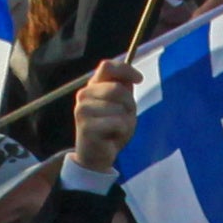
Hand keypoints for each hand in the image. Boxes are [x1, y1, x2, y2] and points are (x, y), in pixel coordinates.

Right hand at [67, 57, 138, 183]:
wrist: (96, 155)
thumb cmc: (110, 128)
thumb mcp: (121, 105)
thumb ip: (124, 89)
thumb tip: (133, 76)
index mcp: (92, 86)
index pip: (107, 66)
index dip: (126, 70)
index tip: (139, 79)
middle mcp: (84, 94)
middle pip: (117, 88)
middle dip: (129, 104)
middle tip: (125, 117)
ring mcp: (83, 110)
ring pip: (119, 107)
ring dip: (126, 120)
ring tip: (117, 129)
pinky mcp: (86, 126)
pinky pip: (117, 123)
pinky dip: (122, 131)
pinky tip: (113, 137)